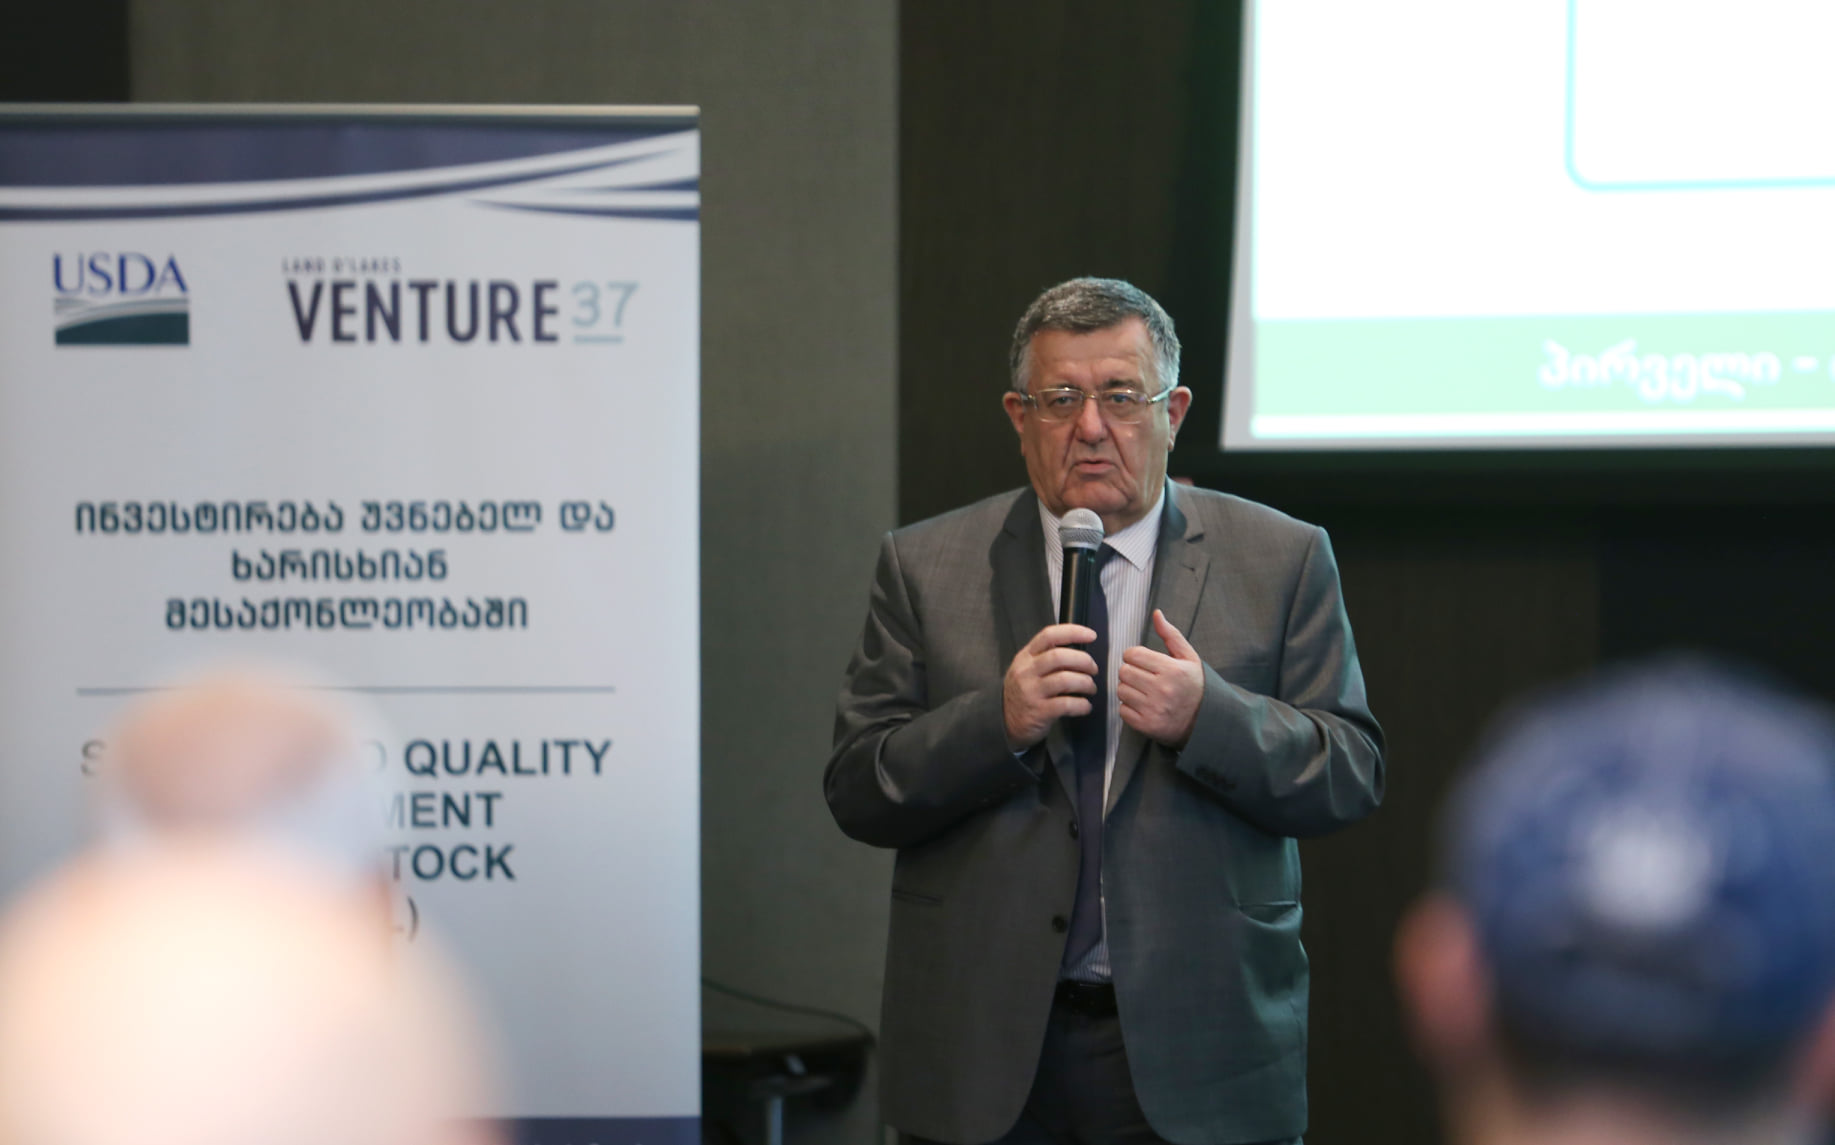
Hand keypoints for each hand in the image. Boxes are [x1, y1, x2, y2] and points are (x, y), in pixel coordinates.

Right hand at [1003, 623, 1099, 750]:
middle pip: (1059, 656)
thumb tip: (1079, 651)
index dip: (1073, 632)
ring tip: (1090, 688)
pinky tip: (1085, 706)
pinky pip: (1067, 704)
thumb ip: (1047, 657)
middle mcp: (1027, 672)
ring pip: (1065, 680)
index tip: (1091, 635)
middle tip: (1093, 669)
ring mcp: (1031, 692)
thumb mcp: (1027, 669)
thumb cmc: (1023, 692)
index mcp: (1026, 656)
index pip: (1049, 636)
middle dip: (1084, 661)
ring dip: (1086, 683)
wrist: (1005, 721)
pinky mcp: (1039, 712)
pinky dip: (1082, 704)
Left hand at [1119, 610, 1204, 747]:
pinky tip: (1143, 706)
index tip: (1142, 662)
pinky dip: (1129, 708)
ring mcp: (1154, 709)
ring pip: (1121, 690)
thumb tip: (1156, 614)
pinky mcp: (1146, 725)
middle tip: (1142, 677)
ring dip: (1128, 689)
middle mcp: (1162, 689)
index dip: (1134, 656)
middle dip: (1130, 672)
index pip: (1133, 654)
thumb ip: (1171, 635)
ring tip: (1143, 691)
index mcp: (1172, 669)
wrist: (1204, 722)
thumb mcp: (1189, 658)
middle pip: (1124, 672)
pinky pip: (1122, 710)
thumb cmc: (1194, 686)